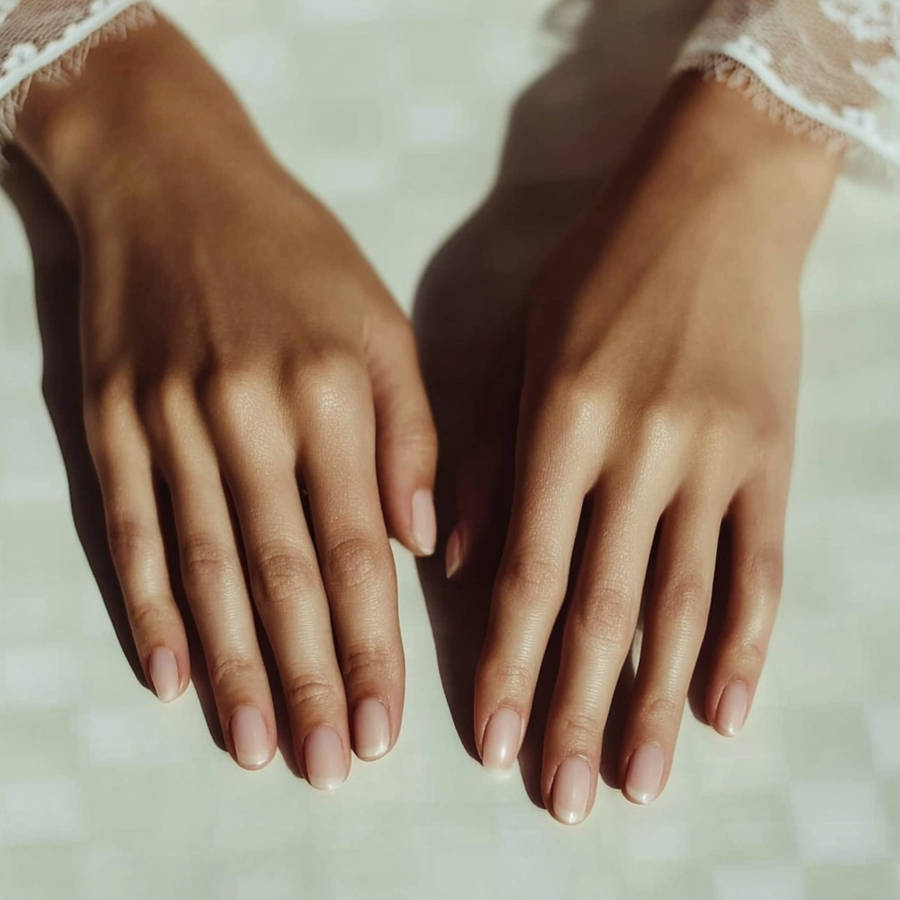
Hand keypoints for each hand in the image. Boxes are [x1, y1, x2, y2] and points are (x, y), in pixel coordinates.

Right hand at [17, 18, 436, 785]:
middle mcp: (247, 415)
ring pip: (207, 569)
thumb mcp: (380, 323)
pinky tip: (170, 676)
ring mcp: (169, 420)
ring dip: (235, 667)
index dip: (373, 645)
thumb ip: (410, 433)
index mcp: (328, 393)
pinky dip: (149, 606)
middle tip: (327, 767)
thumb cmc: (295, 252)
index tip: (385, 727)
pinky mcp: (110, 419)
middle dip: (310, 680)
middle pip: (284, 576)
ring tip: (256, 748)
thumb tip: (422, 544)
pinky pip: (131, 529)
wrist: (171, 172)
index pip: (359, 549)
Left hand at [450, 76, 838, 821]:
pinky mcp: (772, 455)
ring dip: (655, 698)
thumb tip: (454, 563)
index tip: (492, 741)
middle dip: (574, 707)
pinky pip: (761, 564)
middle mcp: (637, 450)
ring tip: (636, 781)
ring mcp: (714, 456)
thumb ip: (484, 455)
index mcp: (561, 420)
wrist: (713, 200)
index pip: (527, 570)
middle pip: (601, 605)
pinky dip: (746, 641)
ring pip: (681, 601)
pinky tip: (725, 709)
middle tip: (559, 798)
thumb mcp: (518, 345)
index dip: (508, 663)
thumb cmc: (597, 270)